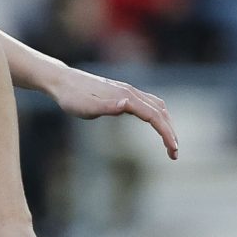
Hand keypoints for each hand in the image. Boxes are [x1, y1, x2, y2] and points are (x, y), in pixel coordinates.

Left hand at [47, 66, 178, 158]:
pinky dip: (159, 115)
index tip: (173, 150)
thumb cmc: (71, 97)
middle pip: (160, 111)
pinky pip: (149, 103)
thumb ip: (107, 107)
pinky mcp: (124, 92)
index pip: (154, 116)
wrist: (62, 81)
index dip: (166, 133)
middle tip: (174, 154)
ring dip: (167, 124)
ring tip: (169, 143)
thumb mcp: (86, 107)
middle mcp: (130, 91)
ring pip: (157, 106)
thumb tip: (127, 104)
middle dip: (170, 132)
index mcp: (125, 96)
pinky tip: (157, 125)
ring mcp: (128, 91)